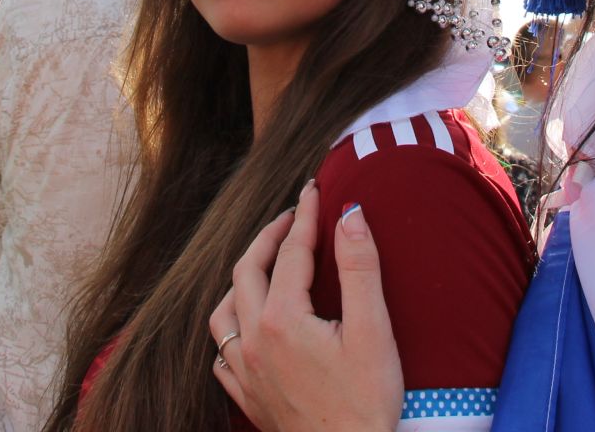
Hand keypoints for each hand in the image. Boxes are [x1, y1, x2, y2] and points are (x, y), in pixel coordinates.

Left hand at [208, 181, 402, 431]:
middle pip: (247, 271)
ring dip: (242, 279)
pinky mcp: (247, 398)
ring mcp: (244, 372)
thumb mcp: (372, 332)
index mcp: (282, 319)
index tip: (313, 190)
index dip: (304, 217)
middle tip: (293, 219)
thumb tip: (349, 213)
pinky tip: (247, 328)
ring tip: (265, 265)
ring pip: (224, 311)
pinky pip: (222, 353)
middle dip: (268, 238)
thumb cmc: (365, 403)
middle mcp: (253, 341)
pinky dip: (232, 329)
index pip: (290, 252)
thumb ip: (360, 268)